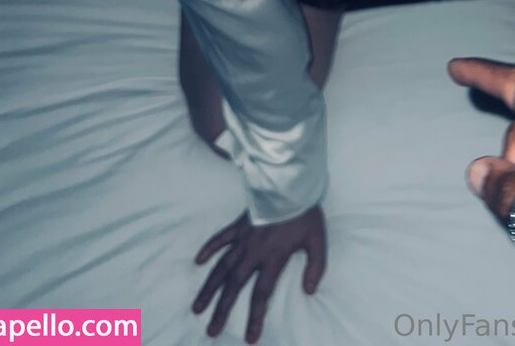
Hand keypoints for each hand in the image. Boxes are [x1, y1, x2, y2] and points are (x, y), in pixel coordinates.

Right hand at [192, 205, 325, 341]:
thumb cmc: (305, 214)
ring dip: (209, 288)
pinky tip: (198, 261)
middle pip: (234, 286)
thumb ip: (316, 267)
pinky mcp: (239, 224)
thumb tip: (310, 291)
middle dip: (222, 309)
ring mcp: (243, 238)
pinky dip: (209, 248)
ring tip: (197, 307)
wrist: (291, 184)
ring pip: (222, 266)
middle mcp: (253, 252)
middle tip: (211, 330)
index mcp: (273, 257)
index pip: (261, 294)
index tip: (249, 338)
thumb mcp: (318, 241)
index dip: (255, 317)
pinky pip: (220, 238)